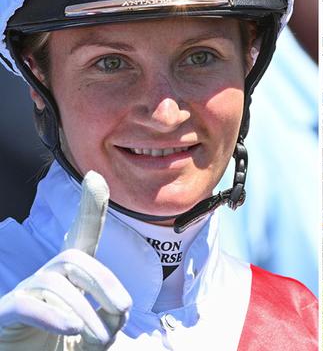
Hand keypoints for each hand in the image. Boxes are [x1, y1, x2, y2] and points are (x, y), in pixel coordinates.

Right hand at [0, 172, 131, 350]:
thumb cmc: (66, 349)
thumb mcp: (99, 334)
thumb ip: (111, 317)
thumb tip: (117, 310)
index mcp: (71, 278)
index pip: (81, 235)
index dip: (89, 207)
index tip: (94, 177)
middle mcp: (46, 278)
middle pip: (74, 257)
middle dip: (104, 281)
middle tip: (123, 310)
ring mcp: (24, 294)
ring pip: (56, 283)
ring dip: (85, 309)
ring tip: (99, 337)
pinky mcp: (5, 314)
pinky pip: (27, 303)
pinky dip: (53, 315)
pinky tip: (73, 327)